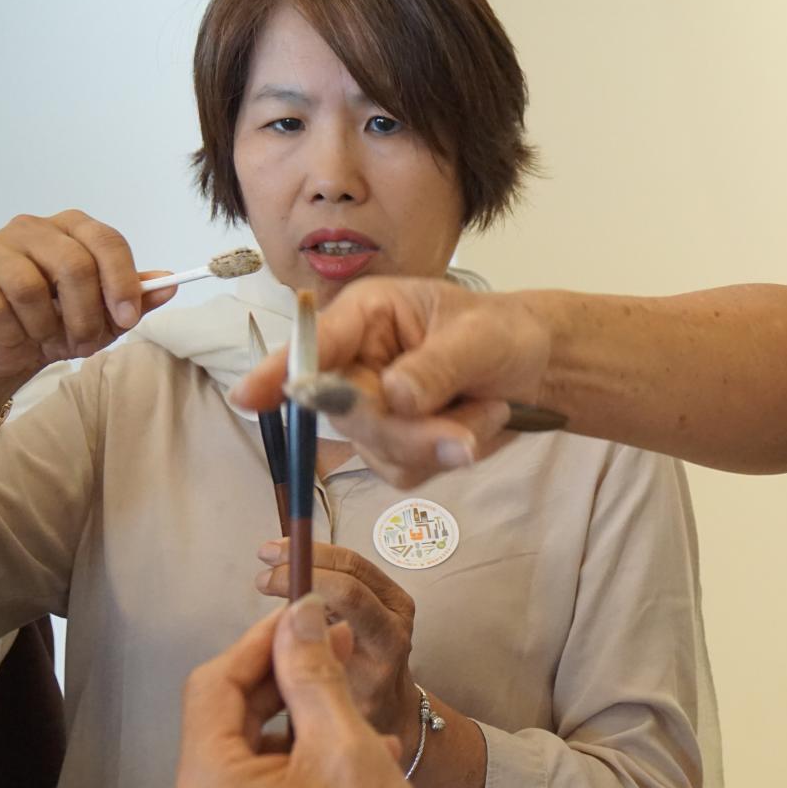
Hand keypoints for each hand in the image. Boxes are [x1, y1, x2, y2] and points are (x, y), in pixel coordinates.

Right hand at [0, 209, 174, 386]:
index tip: (127, 318)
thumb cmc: (60, 322)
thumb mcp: (106, 315)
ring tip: (48, 341)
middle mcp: (33, 227)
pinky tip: (16, 338)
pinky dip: (12, 333)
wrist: (7, 348)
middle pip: (73, 265)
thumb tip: (169, 283)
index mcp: (74, 228)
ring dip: (46, 328)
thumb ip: (136, 298)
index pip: (107, 241)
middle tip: (85, 344)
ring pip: (31, 288)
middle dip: (85, 315)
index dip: (121, 283)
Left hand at [162, 596, 437, 787]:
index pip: (213, 684)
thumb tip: (298, 619)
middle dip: (285, 688)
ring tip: (362, 732)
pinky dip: (292, 780)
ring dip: (297, 735)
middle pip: (226, 725)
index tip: (303, 619)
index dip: (261, 642)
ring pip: (243, 766)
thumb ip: (314, 676)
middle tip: (337, 658)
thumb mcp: (347, 749)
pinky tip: (345, 778)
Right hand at [231, 276, 549, 487]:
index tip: (249, 397)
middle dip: (408, 431)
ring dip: (440, 441)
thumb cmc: (502, 334)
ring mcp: (370, 409)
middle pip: (347, 414)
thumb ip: (437, 366)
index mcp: (366, 316)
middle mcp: (355, 362)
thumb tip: (394, 397)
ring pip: (380, 449)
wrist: (537, 370)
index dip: (281, 373)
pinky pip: (406, 470)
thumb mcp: (480, 338)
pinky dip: (449, 455)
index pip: (315, 345)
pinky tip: (477, 424)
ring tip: (489, 408)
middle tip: (464, 433)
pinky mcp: (393, 447)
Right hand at [255, 541, 420, 751]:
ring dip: (308, 552)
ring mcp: (394, 598)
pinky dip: (317, 558)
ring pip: (350, 560)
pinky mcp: (384, 590)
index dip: (305, 580)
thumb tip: (283, 624)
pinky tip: (285, 560)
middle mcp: (397, 613)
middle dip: (304, 558)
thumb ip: (313, 665)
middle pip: (352, 568)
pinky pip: (349, 566)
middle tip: (264, 559)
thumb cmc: (360, 707)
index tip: (266, 582)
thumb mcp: (334, 699)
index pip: (351, 594)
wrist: (392, 704)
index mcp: (387, 640)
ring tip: (269, 553)